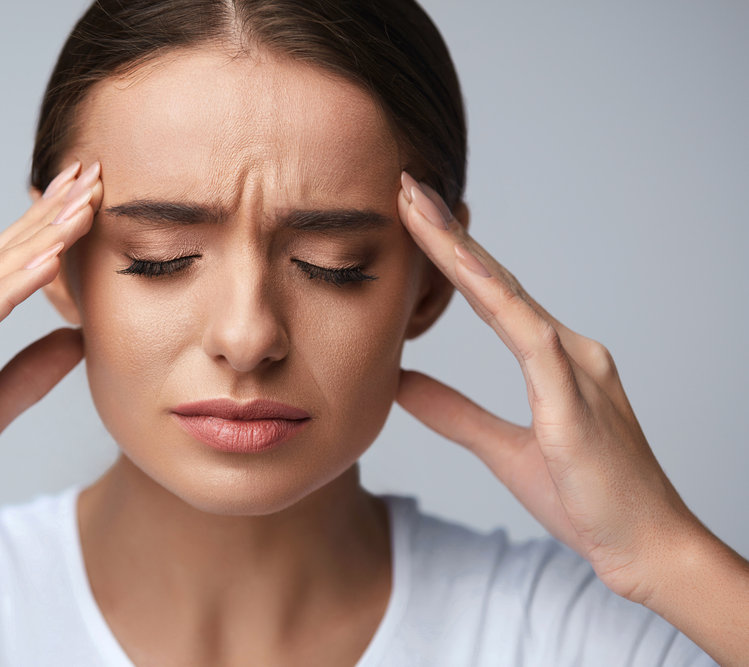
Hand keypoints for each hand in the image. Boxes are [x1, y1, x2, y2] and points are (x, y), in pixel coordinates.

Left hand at [393, 172, 700, 604]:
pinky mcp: (575, 402)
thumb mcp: (499, 450)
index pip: (490, 293)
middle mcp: (569, 349)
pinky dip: (498, 304)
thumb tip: (400, 383)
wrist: (646, 548)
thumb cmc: (585, 499)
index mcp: (552, 358)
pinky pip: (532, 343)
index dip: (450, 254)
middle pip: (496, 280)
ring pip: (509, 296)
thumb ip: (452, 412)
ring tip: (420, 209)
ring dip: (461, 251)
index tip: (410, 216)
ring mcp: (577, 369)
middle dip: (448, 232)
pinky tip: (464, 273)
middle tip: (406, 187)